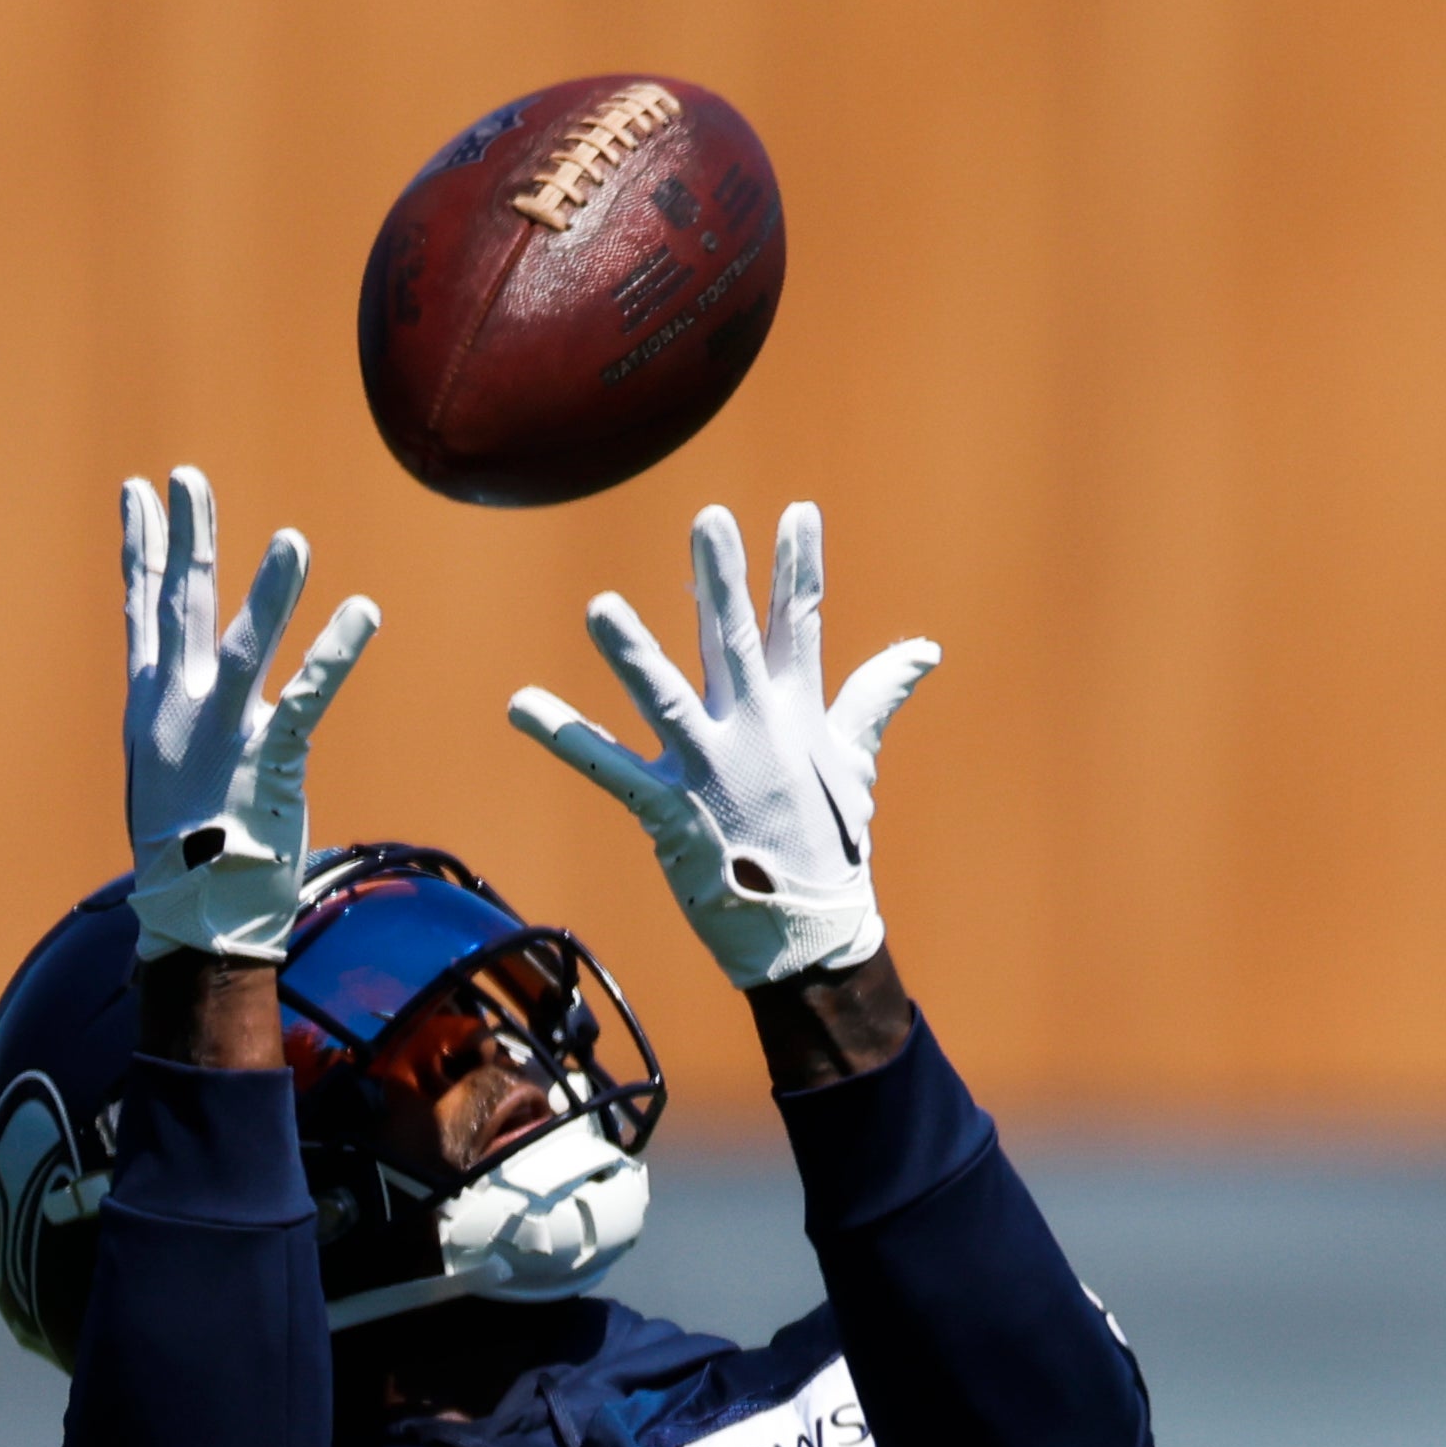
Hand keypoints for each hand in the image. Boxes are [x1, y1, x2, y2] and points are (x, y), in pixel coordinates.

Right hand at [121, 466, 380, 961]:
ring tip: (292, 539)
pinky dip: (336, 652)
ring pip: (244, 645)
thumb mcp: (167, 769)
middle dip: (186, 538)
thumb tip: (179, 684)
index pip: (142, 609)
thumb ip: (179, 716)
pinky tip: (362, 611)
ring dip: (269, 592)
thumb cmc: (189, 847)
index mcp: (151, 705)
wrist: (195, 914)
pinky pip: (309, 695)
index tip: (136, 492)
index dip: (140, 548)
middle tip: (188, 477)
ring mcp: (222, 733)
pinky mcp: (269, 760)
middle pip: (180, 606)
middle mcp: (179, 708)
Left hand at [509, 501, 936, 988]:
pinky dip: (566, 737)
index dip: (799, 567)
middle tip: (709, 520)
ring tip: (600, 608)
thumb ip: (874, 698)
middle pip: (736, 642)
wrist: (810, 935)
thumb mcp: (854, 766)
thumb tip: (924, 652)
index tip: (797, 511)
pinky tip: (521, 705)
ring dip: (632, 654)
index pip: (802, 626)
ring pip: (667, 699)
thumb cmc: (829, 847)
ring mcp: (713, 772)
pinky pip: (610, 769)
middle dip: (722, 581)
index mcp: (797, 715)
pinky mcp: (674, 812)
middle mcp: (756, 733)